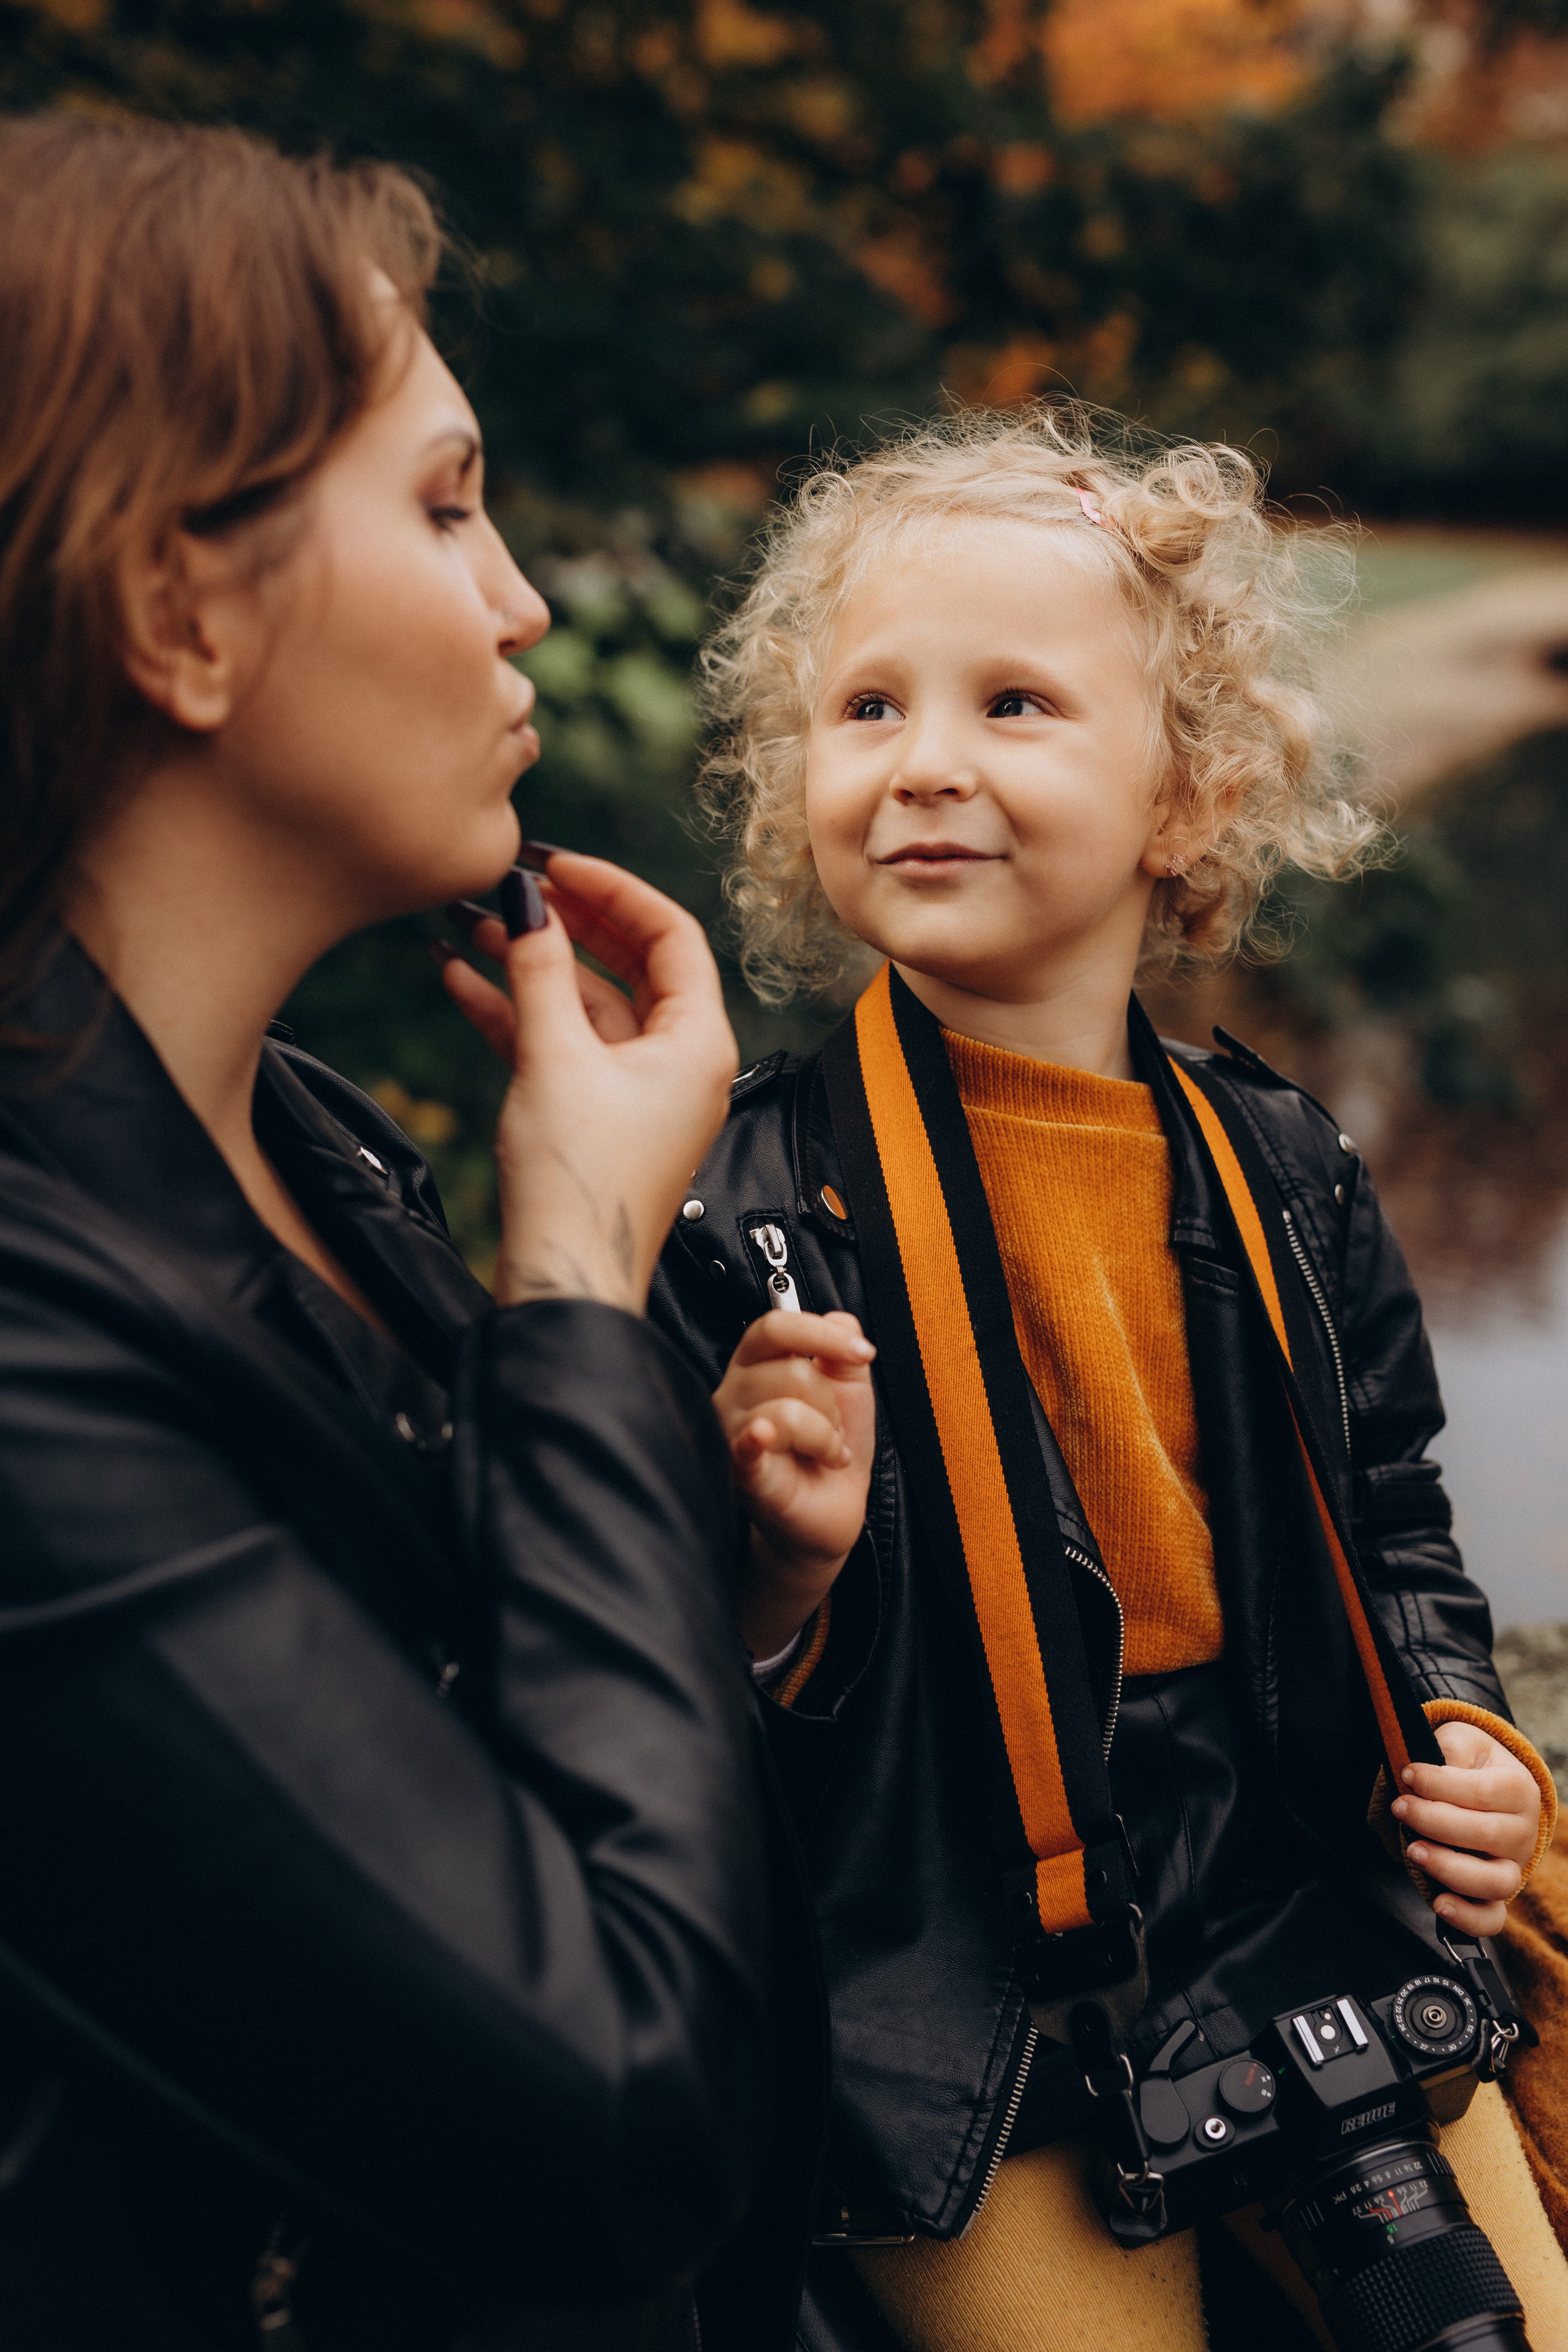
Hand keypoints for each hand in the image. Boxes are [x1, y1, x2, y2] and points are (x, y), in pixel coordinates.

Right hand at [442, 852, 735, 1312]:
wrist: (564, 1280)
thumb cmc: (580, 1184)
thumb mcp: (553, 1056)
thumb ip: (539, 971)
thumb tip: (526, 902)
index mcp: (699, 1042)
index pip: (670, 934)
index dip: (612, 888)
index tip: (556, 863)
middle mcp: (681, 1062)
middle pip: (628, 963)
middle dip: (565, 922)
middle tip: (513, 885)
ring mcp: (640, 1090)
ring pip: (587, 1004)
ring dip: (531, 964)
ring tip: (471, 924)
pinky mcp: (599, 1116)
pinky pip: (564, 1045)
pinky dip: (519, 1013)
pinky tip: (462, 981)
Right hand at [712, 1310, 876, 1657]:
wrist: (831, 1513)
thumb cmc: (831, 1447)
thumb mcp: (849, 1391)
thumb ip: (843, 1350)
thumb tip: (841, 1320)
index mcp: (757, 1365)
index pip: (775, 1326)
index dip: (820, 1333)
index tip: (864, 1353)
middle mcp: (734, 1392)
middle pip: (790, 1371)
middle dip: (831, 1405)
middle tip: (833, 1434)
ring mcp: (731, 1433)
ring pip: (786, 1410)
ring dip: (825, 1437)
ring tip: (824, 1455)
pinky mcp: (741, 1472)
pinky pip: (746, 1443)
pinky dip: (758, 1437)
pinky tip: (764, 1437)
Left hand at [1392, 1719, 1540, 1938]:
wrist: (1482, 1786)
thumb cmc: (1467, 1763)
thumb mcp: (1462, 1741)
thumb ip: (1451, 1750)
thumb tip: (1432, 1771)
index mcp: (1518, 1790)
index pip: (1481, 1792)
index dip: (1438, 1784)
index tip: (1407, 1774)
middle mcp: (1522, 1833)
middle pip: (1485, 1835)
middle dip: (1434, 1821)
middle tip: (1400, 1807)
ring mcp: (1510, 1867)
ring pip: (1494, 1882)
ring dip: (1450, 1868)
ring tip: (1413, 1850)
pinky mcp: (1494, 1894)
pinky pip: (1491, 1919)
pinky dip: (1468, 1918)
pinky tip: (1439, 1904)